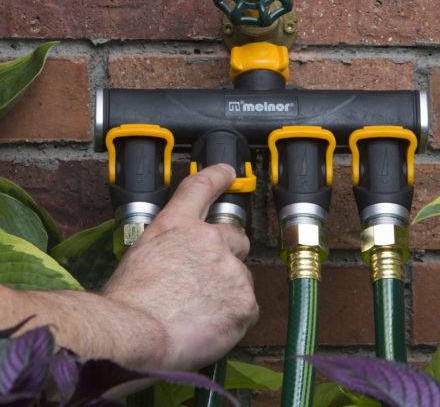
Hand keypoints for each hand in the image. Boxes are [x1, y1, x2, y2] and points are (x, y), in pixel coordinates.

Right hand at [103, 164, 258, 370]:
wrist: (131, 333)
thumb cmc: (127, 303)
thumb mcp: (140, 256)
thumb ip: (169, 248)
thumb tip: (176, 261)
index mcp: (177, 225)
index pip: (201, 187)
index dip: (218, 176)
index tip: (228, 172)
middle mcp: (208, 239)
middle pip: (236, 236)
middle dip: (228, 253)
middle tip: (210, 278)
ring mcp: (229, 268)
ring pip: (242, 276)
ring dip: (229, 289)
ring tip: (201, 311)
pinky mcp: (244, 299)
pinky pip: (248, 307)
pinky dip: (235, 316)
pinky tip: (211, 324)